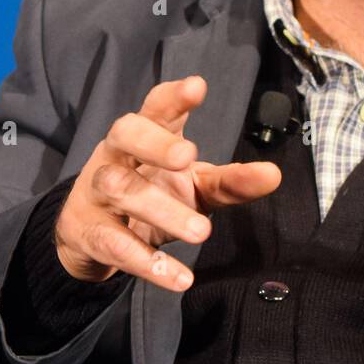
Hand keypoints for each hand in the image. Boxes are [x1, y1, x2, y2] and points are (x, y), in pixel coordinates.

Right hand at [54, 75, 281, 290]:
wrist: (91, 238)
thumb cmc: (153, 195)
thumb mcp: (194, 185)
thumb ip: (231, 181)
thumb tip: (275, 175)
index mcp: (144, 136)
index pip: (155, 108)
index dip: (173, 98)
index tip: (197, 86)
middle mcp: (116, 155)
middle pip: (125, 134)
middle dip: (154, 143)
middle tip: (188, 158)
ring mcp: (97, 192)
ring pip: (120, 190)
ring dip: (163, 211)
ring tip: (203, 232)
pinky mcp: (88, 233)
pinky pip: (114, 244)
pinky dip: (148, 262)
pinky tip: (180, 277)